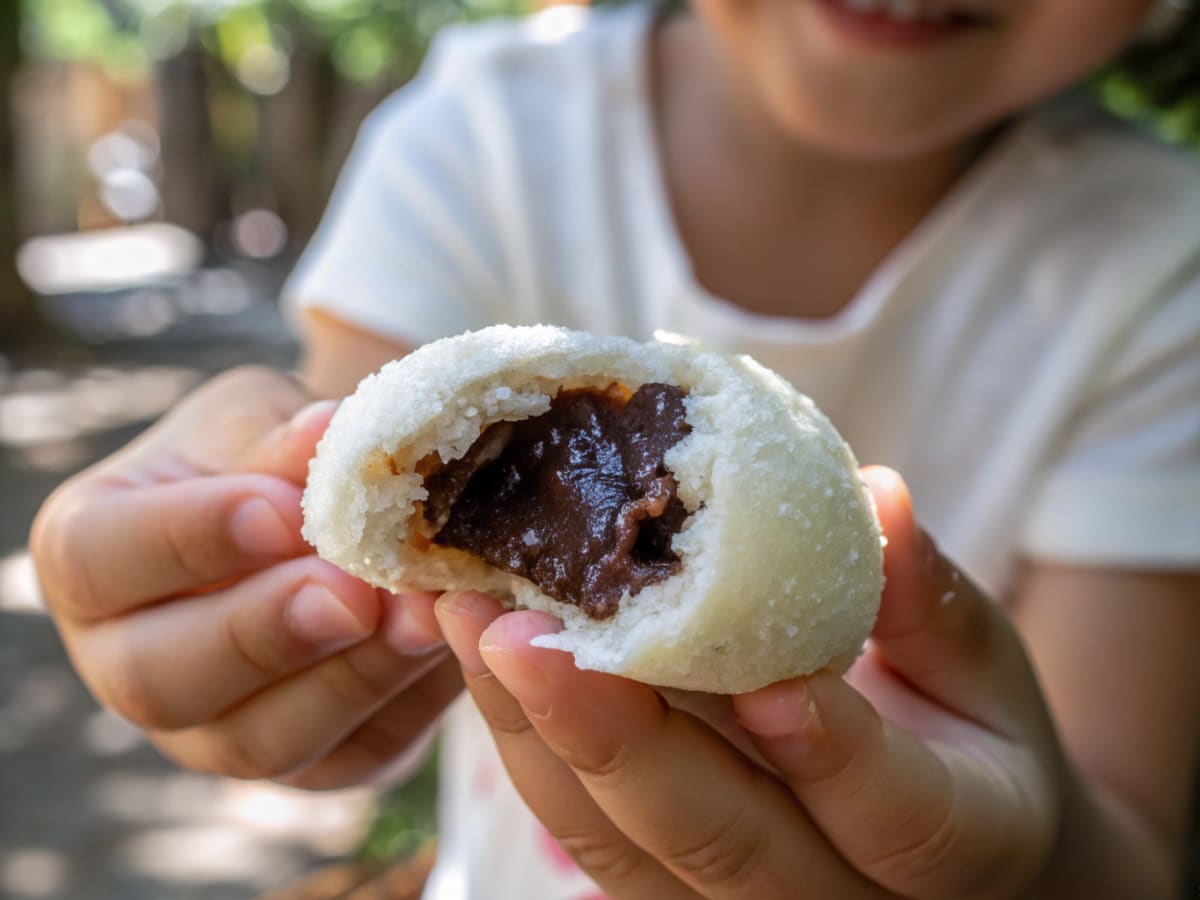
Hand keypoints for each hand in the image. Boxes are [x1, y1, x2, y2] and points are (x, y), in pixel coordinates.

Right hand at [32, 367, 460, 789]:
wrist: (325, 513)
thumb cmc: (267, 454)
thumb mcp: (263, 419)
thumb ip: (284, 439)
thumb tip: (329, 432)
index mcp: (89, 556)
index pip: (101, 561)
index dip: (189, 539)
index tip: (282, 512)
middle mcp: (128, 662)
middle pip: (162, 681)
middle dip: (267, 633)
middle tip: (352, 591)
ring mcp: (212, 730)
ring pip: (264, 740)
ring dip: (353, 677)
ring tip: (423, 614)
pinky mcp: (309, 762)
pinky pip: (352, 754)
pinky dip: (406, 701)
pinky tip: (451, 642)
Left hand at [435, 467, 1068, 898]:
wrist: (949, 851)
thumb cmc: (972, 737)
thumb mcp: (983, 668)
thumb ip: (932, 599)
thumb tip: (880, 493)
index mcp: (958, 846)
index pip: (898, 818)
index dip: (834, 754)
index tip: (769, 682)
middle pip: (723, 847)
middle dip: (615, 742)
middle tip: (524, 632)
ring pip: (625, 849)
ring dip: (537, 735)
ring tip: (472, 621)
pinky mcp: (666, 890)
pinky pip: (586, 835)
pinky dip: (530, 746)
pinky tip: (485, 659)